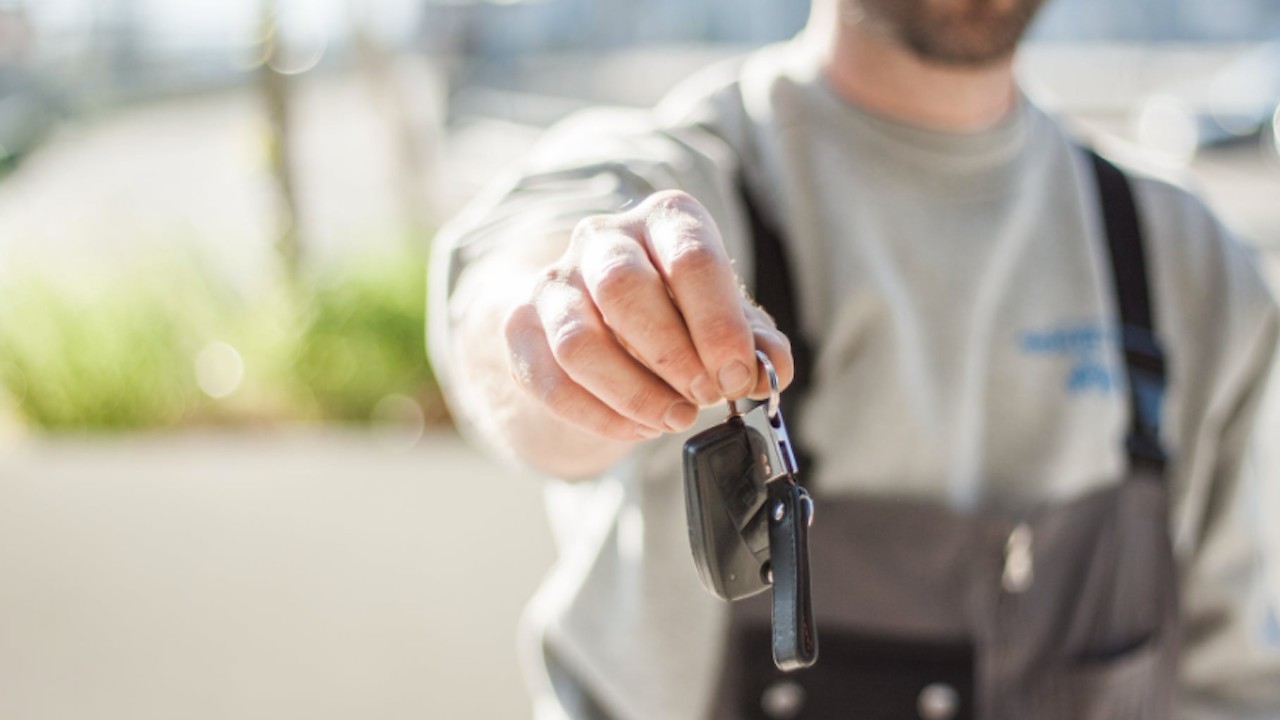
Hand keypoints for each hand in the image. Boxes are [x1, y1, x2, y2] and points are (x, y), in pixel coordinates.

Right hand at [502, 190, 794, 441]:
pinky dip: (600, 416)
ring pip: (579, 341)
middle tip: (704, 397)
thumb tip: (772, 367)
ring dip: (633, 392)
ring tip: (674, 418)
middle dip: (671, 355)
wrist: (604, 320)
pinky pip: (551, 380)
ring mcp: (555, 281)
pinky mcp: (521, 328)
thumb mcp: (725, 320)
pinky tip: (638, 427)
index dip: (717, 324)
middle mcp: (604, 238)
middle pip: (624, 288)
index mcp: (665, 219)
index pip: (690, 257)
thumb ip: (755, 342)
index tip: (735, 375)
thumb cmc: (677, 313)